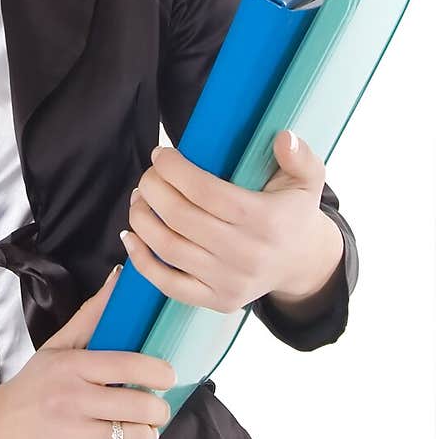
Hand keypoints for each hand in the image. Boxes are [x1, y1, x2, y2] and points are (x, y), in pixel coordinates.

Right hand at [0, 267, 175, 438]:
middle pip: (143, 406)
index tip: (166, 376)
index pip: (131, 364)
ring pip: (138, 438)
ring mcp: (74, 436)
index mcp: (72, 366)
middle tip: (151, 409)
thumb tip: (120, 279)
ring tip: (134, 430)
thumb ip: (92, 316)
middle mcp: (73, 400)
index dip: (160, 372)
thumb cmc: (29, 390)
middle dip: (158, 410)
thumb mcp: (56, 348)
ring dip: (145, 436)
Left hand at [120, 130, 331, 314]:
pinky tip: (131, 237)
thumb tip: (282, 138)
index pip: (205, 191)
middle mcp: (247, 254)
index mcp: (266, 220)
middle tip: (148, 176)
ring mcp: (230, 281)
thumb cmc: (293, 213)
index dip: (175, 170)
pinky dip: (142, 261)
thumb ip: (299, 155)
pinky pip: (168, 284)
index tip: (161, 154)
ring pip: (169, 248)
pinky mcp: (217, 300)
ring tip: (139, 198)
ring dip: (142, 219)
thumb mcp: (307, 180)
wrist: (301, 264)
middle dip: (153, 189)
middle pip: (181, 217)